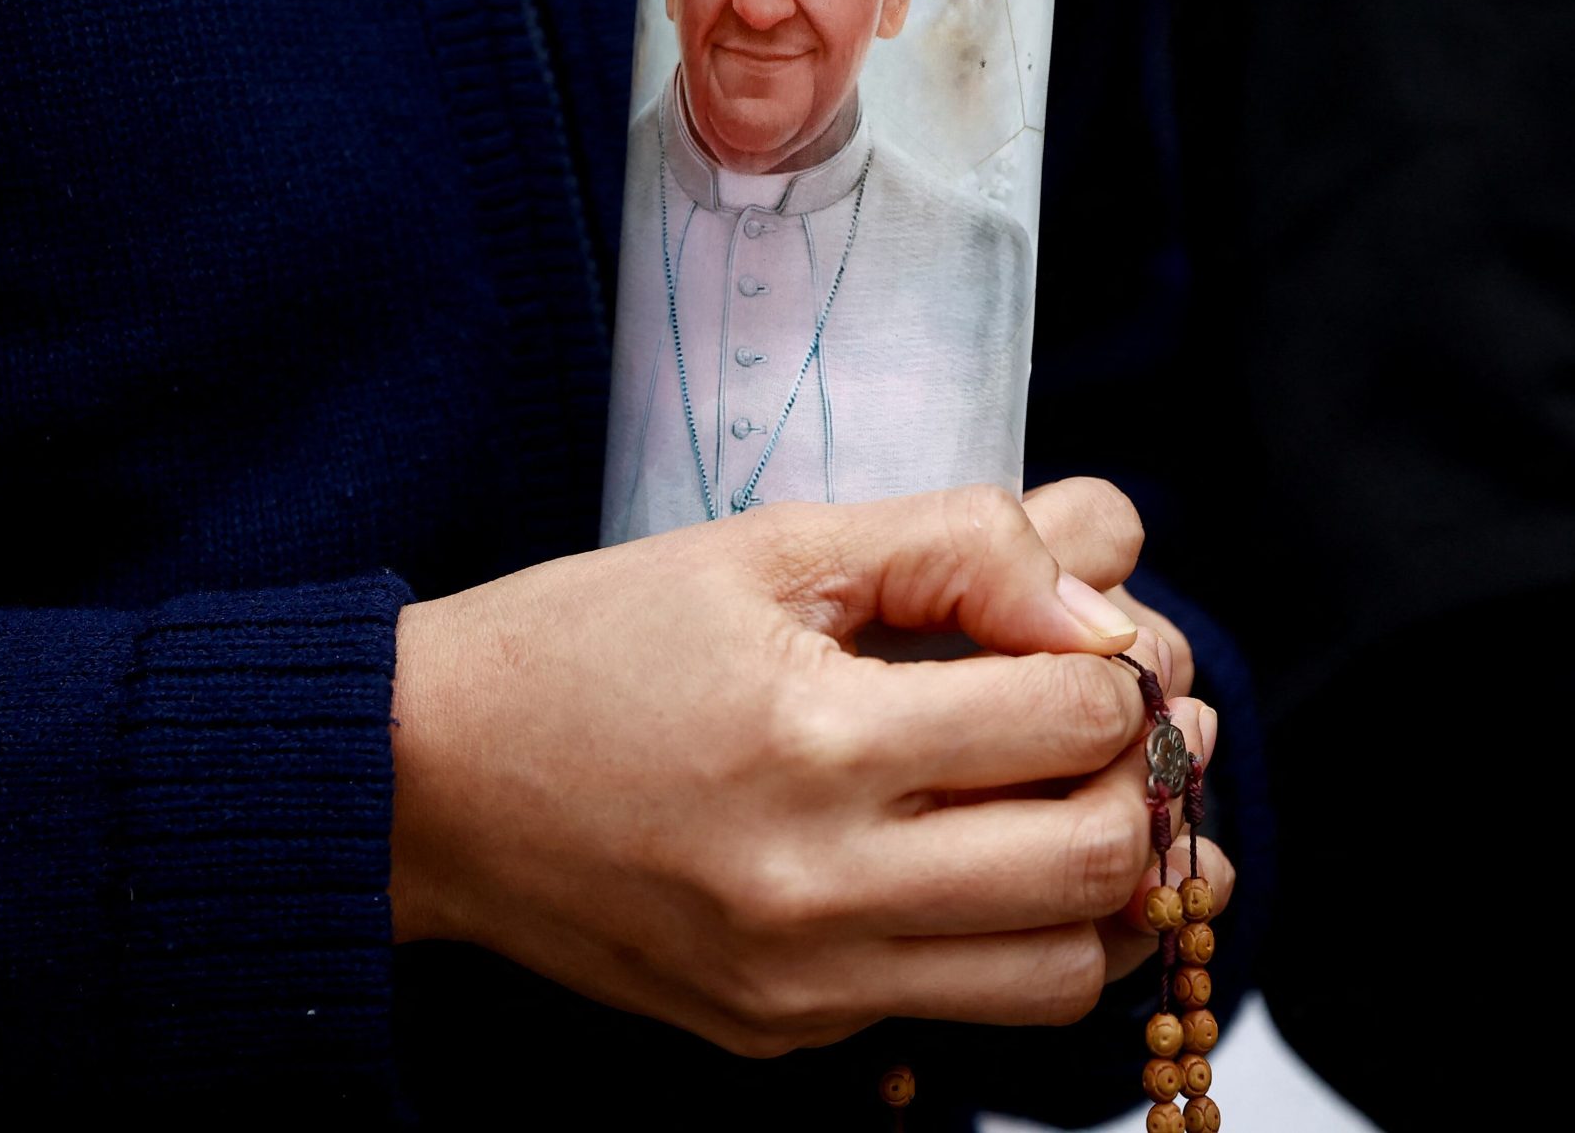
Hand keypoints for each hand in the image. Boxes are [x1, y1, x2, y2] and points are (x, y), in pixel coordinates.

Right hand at [388, 481, 1234, 1056]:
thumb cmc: (582, 644)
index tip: (1093, 626)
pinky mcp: (784, 1032)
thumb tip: (1113, 578)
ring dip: (1116, 879)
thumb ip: (956, 543)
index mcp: (814, 739)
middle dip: (1152, 769)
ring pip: (1065, 971)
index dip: (1124, 656)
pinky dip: (1022, 940)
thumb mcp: (764, 547)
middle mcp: (818, 887)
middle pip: (1102, 856)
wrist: (422, 783)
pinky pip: (965, 1011)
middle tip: (1131, 710)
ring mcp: (804, 982)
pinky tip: (994, 860)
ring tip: (1087, 794)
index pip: (1076, 712)